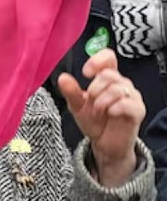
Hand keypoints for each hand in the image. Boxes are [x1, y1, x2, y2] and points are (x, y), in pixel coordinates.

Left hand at [58, 49, 144, 186]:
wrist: (103, 143)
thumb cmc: (93, 121)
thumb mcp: (77, 106)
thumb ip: (71, 92)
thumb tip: (63, 77)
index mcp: (107, 78)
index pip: (108, 57)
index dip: (97, 61)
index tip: (85, 73)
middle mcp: (121, 84)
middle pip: (109, 74)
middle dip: (94, 89)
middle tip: (90, 102)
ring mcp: (132, 96)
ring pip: (117, 88)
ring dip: (101, 101)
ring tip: (97, 112)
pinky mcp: (138, 110)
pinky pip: (128, 103)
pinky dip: (114, 108)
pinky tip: (110, 113)